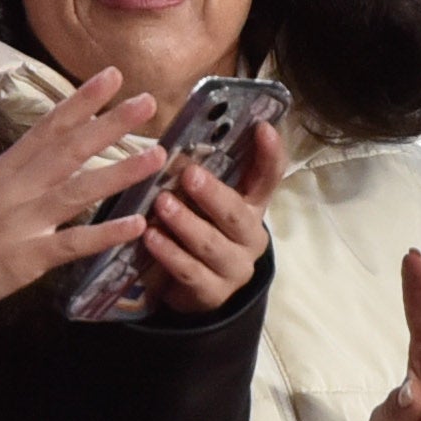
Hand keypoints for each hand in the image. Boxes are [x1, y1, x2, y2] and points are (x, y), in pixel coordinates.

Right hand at [0, 70, 155, 311]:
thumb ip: (22, 173)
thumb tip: (57, 155)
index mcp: (8, 169)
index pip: (50, 127)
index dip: (81, 100)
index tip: (112, 76)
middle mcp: (18, 188)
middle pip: (69, 149)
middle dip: (109, 124)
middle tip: (146, 102)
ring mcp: (24, 222)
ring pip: (78, 191)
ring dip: (119, 172)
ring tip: (155, 157)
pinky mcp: (27, 258)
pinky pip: (71, 243)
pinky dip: (104, 234)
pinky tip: (134, 225)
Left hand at [127, 116, 282, 315]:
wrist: (196, 288)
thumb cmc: (199, 228)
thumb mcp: (204, 201)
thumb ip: (200, 175)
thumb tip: (177, 143)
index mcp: (253, 206)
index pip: (270, 176)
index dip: (270, 153)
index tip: (262, 127)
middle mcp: (250, 236)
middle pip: (237, 213)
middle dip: (213, 194)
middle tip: (189, 174)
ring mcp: (235, 267)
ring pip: (211, 244)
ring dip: (185, 223)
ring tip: (161, 204)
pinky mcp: (213, 292)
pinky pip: (190, 271)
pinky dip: (169, 253)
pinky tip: (150, 238)